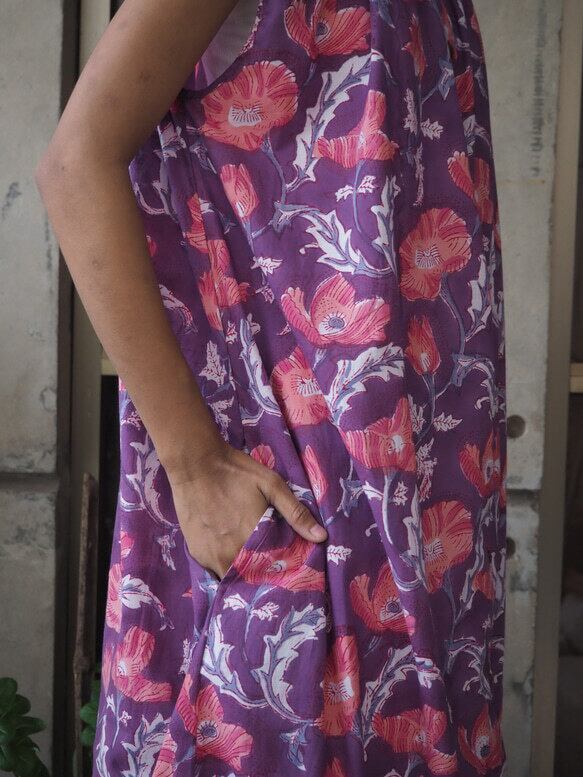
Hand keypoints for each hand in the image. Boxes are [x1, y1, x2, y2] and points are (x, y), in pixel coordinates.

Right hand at [167, 440, 327, 579]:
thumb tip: (321, 537)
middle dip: (262, 576)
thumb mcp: (271, 484)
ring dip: (243, 574)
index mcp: (254, 539)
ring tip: (252, 564)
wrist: (195, 463)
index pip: (272, 571)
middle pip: (251, 578)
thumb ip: (296, 513)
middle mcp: (231, 554)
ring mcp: (211, 556)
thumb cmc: (236, 471)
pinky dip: (225, 566)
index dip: (280, 573)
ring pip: (232, 577)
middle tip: (270, 567)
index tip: (287, 571)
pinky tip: (231, 554)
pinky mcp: (197, 553)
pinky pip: (215, 570)